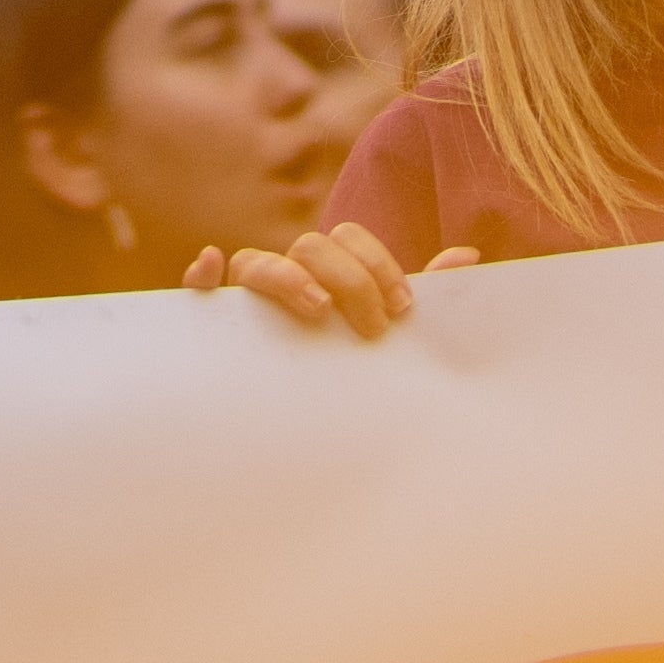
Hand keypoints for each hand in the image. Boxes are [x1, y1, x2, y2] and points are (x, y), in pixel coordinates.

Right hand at [199, 222, 457, 340]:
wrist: (297, 424)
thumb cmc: (343, 363)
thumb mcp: (380, 329)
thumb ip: (414, 294)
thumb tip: (468, 256)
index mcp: (326, 269)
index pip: (348, 237)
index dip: (378, 263)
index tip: (403, 309)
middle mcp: (286, 273)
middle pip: (312, 247)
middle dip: (349, 280)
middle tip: (373, 328)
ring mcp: (246, 298)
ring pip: (256, 261)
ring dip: (287, 277)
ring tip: (317, 309)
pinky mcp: (212, 323)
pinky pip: (195, 291)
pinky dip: (201, 275)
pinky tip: (209, 265)